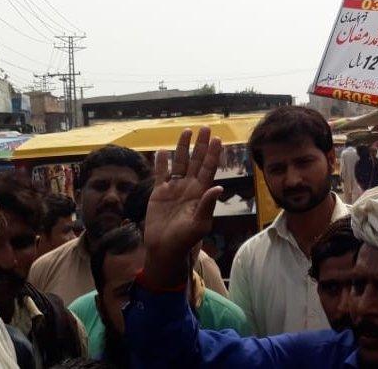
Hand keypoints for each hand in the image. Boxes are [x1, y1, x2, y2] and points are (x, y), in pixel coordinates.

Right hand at [142, 127, 223, 289]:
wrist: (165, 248)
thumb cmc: (186, 239)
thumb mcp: (200, 224)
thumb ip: (207, 205)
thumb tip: (218, 187)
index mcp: (202, 192)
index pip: (209, 169)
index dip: (213, 154)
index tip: (217, 139)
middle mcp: (189, 186)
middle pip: (197, 161)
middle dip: (201, 145)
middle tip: (205, 128)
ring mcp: (174, 188)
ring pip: (180, 163)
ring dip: (183, 148)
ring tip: (187, 131)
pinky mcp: (159, 192)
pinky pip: (161, 173)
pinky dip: (161, 162)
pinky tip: (161, 150)